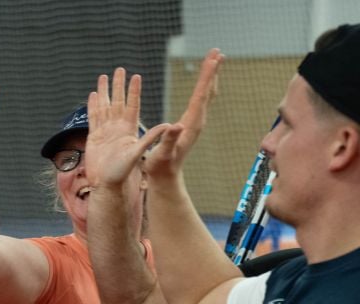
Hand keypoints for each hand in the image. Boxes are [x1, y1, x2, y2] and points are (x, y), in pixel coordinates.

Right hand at [85, 68, 167, 187]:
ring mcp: (105, 131)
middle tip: (119, 69)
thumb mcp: (139, 153)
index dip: (134, 91)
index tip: (136, 76)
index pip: (132, 105)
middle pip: (117, 101)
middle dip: (118, 85)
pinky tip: (93, 95)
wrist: (106, 184)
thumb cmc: (123, 172)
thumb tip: (169, 125)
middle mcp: (117, 127)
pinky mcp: (94, 137)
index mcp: (129, 129)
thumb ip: (151, 138)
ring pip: (104, 106)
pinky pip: (93, 117)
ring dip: (104, 92)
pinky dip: (92, 105)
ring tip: (103, 77)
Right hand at [144, 48, 223, 178]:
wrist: (165, 178)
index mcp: (190, 124)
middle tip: (217, 51)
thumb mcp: (161, 154)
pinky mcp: (191, 125)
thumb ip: (168, 140)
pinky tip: (203, 83)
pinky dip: (204, 87)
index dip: (207, 75)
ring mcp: (195, 123)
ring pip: (206, 95)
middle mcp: (197, 121)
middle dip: (212, 70)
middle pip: (208, 91)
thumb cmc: (160, 167)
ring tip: (213, 60)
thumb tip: (176, 126)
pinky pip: (200, 100)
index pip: (201, 95)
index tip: (213, 58)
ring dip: (210, 76)